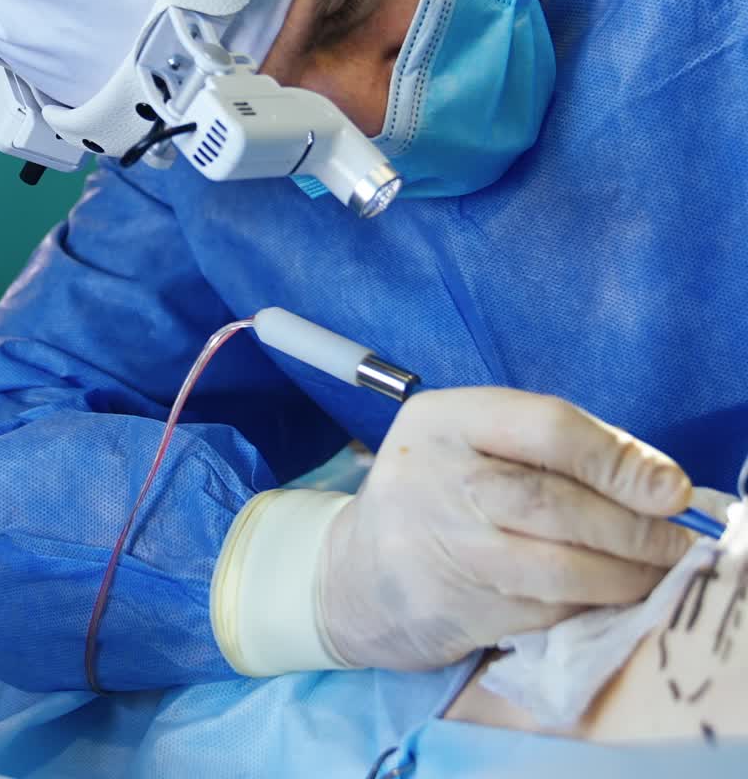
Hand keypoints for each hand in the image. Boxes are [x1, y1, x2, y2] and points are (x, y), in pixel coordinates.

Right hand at [320, 388, 693, 670]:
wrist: (354, 574)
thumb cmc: (433, 495)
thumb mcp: (469, 443)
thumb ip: (548, 448)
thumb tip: (658, 482)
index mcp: (441, 418)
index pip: (545, 425)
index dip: (619, 457)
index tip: (668, 487)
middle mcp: (432, 475)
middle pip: (554, 500)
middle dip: (632, 525)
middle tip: (677, 540)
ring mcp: (438, 546)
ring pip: (558, 565)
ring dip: (625, 574)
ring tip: (654, 571)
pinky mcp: (453, 608)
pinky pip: (547, 610)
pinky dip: (591, 605)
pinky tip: (608, 595)